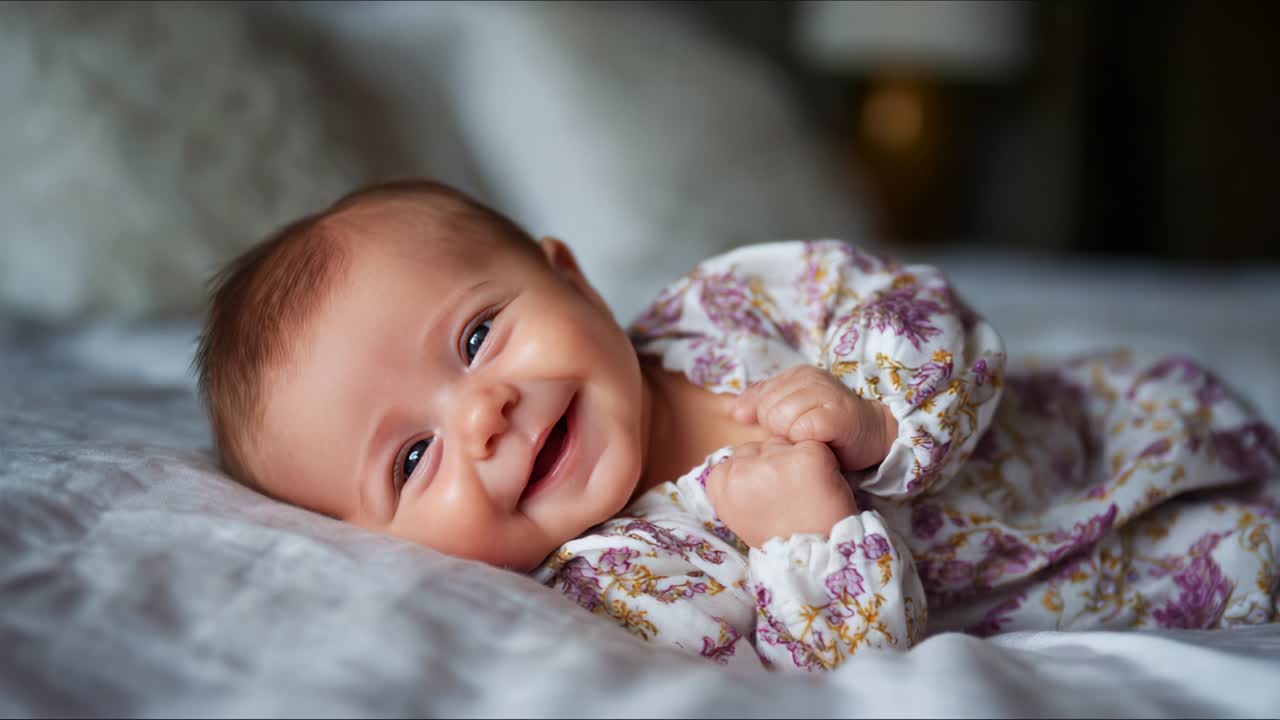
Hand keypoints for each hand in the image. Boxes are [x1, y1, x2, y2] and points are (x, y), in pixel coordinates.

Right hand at [705, 438, 857, 547]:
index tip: (766, 496)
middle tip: (789, 495)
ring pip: (786, 445)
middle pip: (761, 446)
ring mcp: (776, 460)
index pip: (737, 456)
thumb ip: (734, 484)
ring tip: (805, 493)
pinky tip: (821, 487)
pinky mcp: (808, 456)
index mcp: (720, 481)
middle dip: (775, 464)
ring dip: (797, 462)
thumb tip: (740, 460)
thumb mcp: (737, 513)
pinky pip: (814, 448)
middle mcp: (742, 467)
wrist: (810, 560)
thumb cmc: (776, 538)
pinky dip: (822, 464)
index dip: (755, 473)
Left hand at [732, 364, 896, 471]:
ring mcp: (824, 393)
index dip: (768, 420)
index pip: (759, 398)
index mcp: (796, 375)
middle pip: (767, 410)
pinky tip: (820, 442)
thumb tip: (736, 412)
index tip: (788, 428)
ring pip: (781, 419)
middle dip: (779, 430)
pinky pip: (801, 430)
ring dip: (792, 437)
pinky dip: (806, 442)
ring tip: (810, 439)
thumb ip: (763, 405)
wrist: (872, 434)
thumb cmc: (828, 426)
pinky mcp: (836, 414)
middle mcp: (810, 378)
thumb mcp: (792, 411)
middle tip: (802, 435)